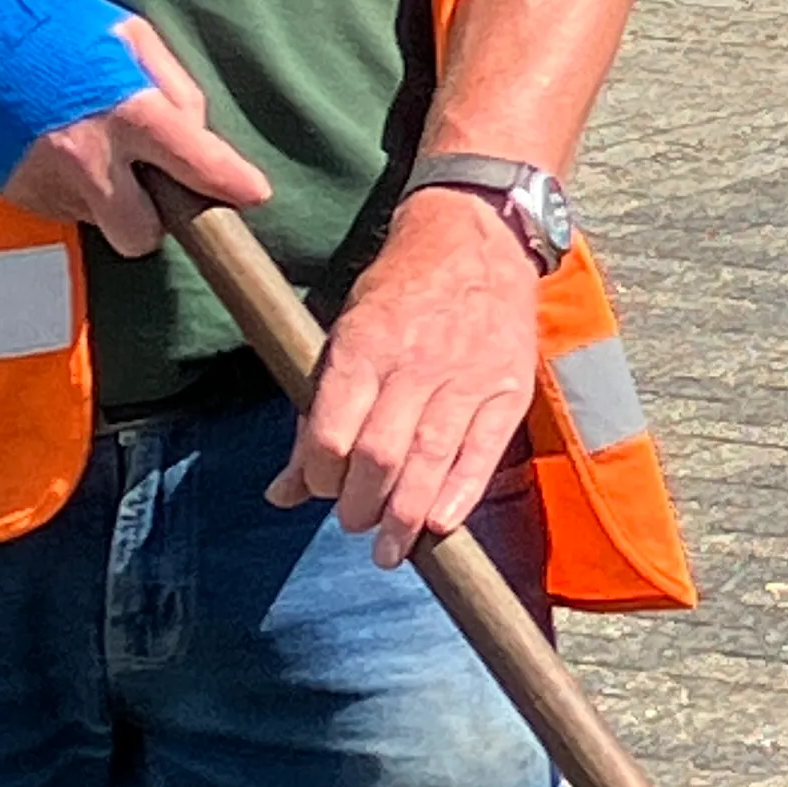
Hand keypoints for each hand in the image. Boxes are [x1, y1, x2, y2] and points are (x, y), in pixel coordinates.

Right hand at [0, 17, 269, 255]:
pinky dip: (70, 188)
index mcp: (126, 111)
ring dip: (107, 198)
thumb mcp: (126, 33)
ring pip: (100, 224)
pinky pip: (63, 209)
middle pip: (143, 236)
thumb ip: (173, 88)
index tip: (252, 195)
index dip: (232, 184)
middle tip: (146, 180)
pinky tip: (52, 145)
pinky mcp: (13, 192)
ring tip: (87, 144)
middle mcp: (86, 158)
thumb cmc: (45, 18)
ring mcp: (44, 182)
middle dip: (151, 219)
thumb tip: (196, 136)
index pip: (197, 165)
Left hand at [267, 186, 543, 569]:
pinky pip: (483, 452)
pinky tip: (440, 524)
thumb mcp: (344, 332)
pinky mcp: (507, 389)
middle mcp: (415, 364)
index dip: (317, 476)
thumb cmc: (400, 288)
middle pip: (379, 457)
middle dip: (359, 505)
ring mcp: (467, 377)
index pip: (331, 432)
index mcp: (365, 345)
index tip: (316, 488)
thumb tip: (281, 491)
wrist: (476, 236)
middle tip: (354, 522)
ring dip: (404, 517)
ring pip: (430, 461)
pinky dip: (461, 493)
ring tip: (389, 550)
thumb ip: (314, 412)